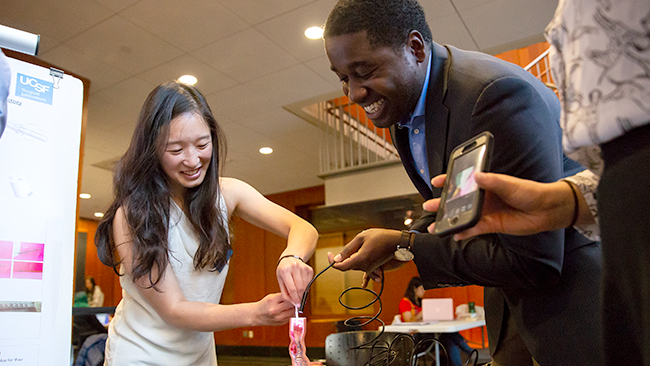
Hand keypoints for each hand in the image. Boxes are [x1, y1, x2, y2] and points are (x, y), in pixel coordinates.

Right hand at [254, 293, 294, 325]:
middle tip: (296, 299)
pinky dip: (290, 313)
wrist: (256, 315)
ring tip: (293, 305)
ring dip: (294, 308)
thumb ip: (283, 295)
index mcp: (272, 300)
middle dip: (295, 302)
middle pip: (292, 304)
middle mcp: (275, 309)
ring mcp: (278, 318)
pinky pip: (290, 317)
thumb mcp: (271, 296)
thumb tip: (295, 295)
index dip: (293, 295)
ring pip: (293, 312)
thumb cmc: (265, 304)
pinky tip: (287, 311)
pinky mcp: (281, 323)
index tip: (296, 294)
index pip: (288, 296)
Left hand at [277, 257, 313, 305]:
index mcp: (285, 271)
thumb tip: (293, 303)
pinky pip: (309, 282)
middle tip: (300, 303)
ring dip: (303, 293)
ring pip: (305, 286)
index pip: (292, 288)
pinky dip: (306, 287)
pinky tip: (302, 286)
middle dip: (300, 297)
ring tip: (300, 295)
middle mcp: (294, 267)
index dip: (295, 298)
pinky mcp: (309, 269)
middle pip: (300, 288)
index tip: (297, 305)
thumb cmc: (284, 270)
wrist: (290, 258)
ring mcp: (303, 267)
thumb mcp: (280, 280)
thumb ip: (285, 293)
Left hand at [327, 229, 406, 284]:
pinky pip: (368, 274)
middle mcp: (364, 267)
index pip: (340, 266)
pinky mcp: (375, 268)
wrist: (400, 242)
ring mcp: (370, 268)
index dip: (332, 261)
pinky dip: (365, 279)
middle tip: (340, 248)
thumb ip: (348, 249)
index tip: (329, 254)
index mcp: (359, 259)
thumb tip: (336, 259)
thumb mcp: (362, 238)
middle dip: (342, 258)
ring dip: (351, 260)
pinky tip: (364, 285)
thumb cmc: (382, 237)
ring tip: (354, 251)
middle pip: (347, 266)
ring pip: (355, 267)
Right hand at [423, 172, 575, 239]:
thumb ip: (492, 181)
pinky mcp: (492, 225)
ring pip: (463, 216)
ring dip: (450, 220)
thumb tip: (476, 177)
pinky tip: (455, 234)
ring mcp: (487, 212)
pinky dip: (464, 232)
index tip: (436, 181)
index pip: (464, 181)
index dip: (449, 181)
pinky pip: (474, 229)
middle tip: (428, 206)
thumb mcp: (511, 184)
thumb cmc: (530, 192)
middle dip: (442, 203)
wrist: (546, 210)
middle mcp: (484, 198)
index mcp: (487, 184)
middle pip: (459, 200)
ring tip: (436, 226)